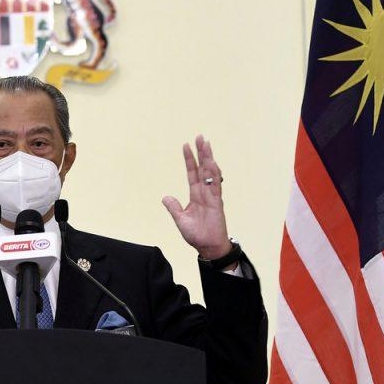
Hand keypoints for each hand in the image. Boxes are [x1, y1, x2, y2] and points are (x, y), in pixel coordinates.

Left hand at [162, 135, 231, 259]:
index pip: (192, 173)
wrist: (207, 247)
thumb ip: (174, 207)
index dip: (189, 160)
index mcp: (195, 195)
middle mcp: (204, 192)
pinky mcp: (218, 203)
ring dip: (208, 158)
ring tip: (206, 144)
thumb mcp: (180, 219)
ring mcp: (212, 196)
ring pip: (210, 173)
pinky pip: (216, 186)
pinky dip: (214, 174)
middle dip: (201, 153)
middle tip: (200, 137)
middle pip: (202, 168)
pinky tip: (212, 163)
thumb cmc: (196, 234)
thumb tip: (165, 197)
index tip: (186, 145)